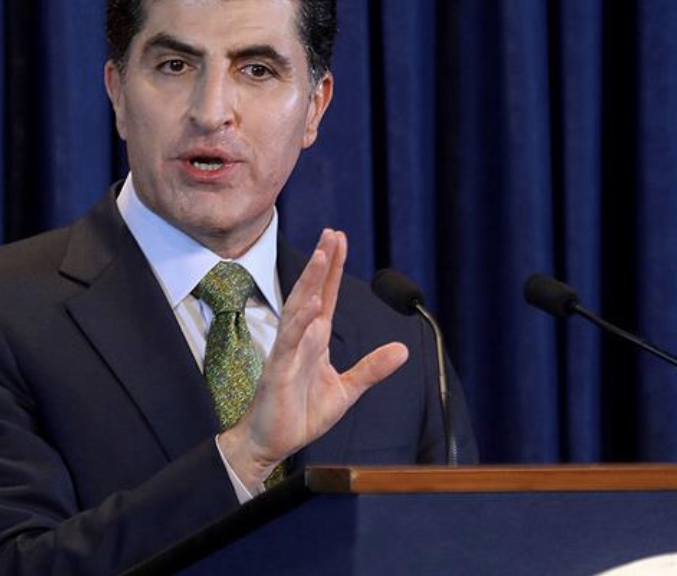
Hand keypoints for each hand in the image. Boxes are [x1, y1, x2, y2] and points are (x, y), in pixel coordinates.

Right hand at [218, 229, 408, 488]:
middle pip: (311, 293)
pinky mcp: (278, 372)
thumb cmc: (301, 414)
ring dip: (311, 283)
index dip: (334, 268)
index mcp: (316, 341)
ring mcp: (287, 353)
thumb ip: (372, 369)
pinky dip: (300, 324)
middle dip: (322, 263)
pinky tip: (312, 306)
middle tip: (332, 233)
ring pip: (299, 310)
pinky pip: (289, 343)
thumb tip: (403, 350)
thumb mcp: (346, 391)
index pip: (327, 296)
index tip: (340, 239)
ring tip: (323, 257)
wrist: (273, 443)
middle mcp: (301, 339)